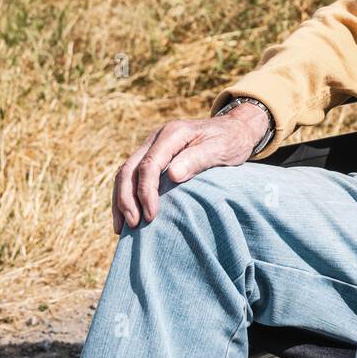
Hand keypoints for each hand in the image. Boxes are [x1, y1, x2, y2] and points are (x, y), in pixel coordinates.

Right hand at [110, 105, 267, 233]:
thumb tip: (172, 175)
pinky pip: (132, 174)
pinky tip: (127, 215)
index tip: (151, 216)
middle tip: (133, 225)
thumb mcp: (221, 149)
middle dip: (126, 199)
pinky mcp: (153, 155)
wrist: (235, 129)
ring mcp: (153, 145)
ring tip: (122, 228)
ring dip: (121, 199)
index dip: (145, 191)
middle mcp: (157, 137)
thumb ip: (197, 159)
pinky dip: (127, 195)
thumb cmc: (231, 141)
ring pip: (126, 172)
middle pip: (129, 168)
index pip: (149, 164)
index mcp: (173, 134)